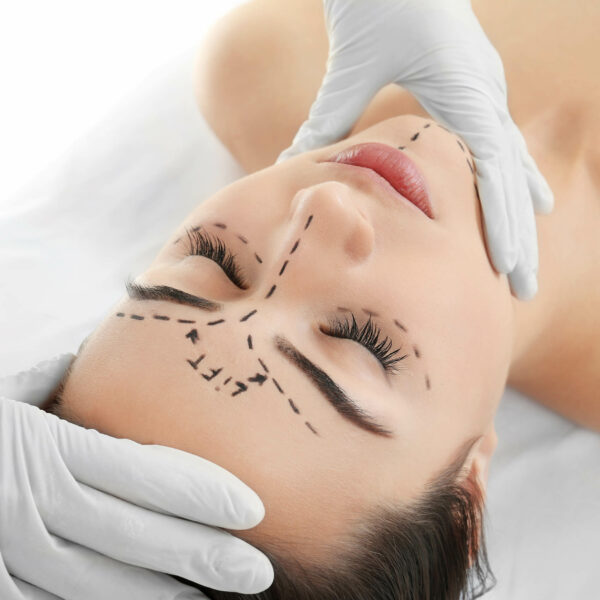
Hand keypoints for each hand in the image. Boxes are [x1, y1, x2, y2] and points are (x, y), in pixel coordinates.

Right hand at [0, 396, 272, 599]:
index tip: (254, 509)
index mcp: (46, 448)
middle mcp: (29, 506)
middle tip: (258, 572)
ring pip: (99, 589)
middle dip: (204, 557)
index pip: (145, 474)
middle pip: (136, 538)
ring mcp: (3, 557)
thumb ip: (59, 380)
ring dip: (160, 596)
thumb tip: (98, 360)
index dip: (203, 494)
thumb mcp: (6, 388)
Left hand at [276, 0, 553, 299]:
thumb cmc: (376, 0)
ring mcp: (486, 88)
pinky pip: (500, 142)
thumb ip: (329, 117)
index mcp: (467, 91)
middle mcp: (486, 92)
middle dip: (519, 234)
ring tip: (525, 259)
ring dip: (519, 213)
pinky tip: (526, 198)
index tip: (510, 270)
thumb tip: (289, 165)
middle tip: (526, 288)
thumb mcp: (352, 62)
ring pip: (512, 163)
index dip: (505, 224)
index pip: (495, 172)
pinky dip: (512, 178)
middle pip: (512, 178)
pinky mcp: (474, 86)